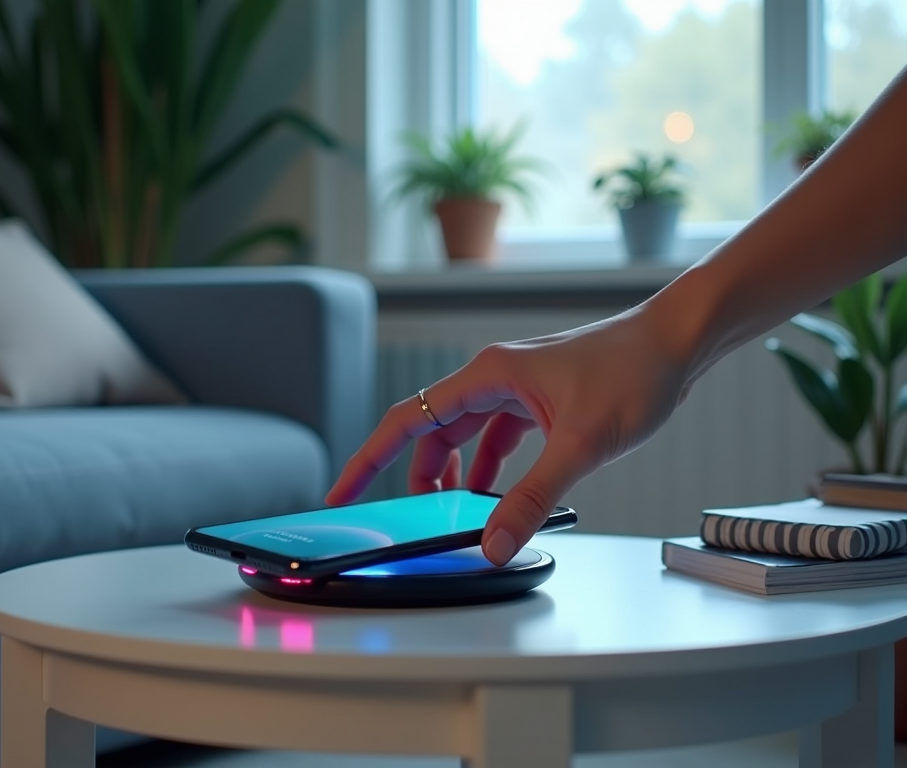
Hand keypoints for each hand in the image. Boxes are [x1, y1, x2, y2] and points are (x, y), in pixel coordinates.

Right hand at [325, 306, 693, 564]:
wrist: (677, 342)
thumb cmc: (634, 371)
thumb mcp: (580, 446)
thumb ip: (532, 498)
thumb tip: (492, 542)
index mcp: (487, 376)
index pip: (408, 420)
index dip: (369, 458)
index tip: (343, 491)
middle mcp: (493, 378)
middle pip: (432, 434)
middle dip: (418, 478)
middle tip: (409, 521)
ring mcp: (516, 389)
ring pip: (465, 438)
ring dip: (457, 477)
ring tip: (455, 514)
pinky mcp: (538, 401)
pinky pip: (497, 440)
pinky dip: (491, 470)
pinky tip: (498, 495)